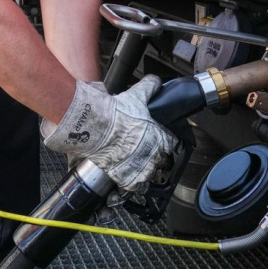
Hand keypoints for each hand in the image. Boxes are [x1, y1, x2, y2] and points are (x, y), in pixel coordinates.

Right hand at [42, 76, 176, 191]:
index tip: (154, 139)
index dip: (162, 140)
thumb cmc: (117, 112)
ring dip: (142, 169)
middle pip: (161, 160)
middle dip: (152, 155)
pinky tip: (124, 173)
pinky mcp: (128, 179)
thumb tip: (156, 82)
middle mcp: (156, 156)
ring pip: (149, 174)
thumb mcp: (137, 94)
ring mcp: (143, 169)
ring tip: (131, 162)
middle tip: (139, 148)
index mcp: (162, 138)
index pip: (170, 143)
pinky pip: (135, 186)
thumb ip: (150, 87)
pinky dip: (130, 181)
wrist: (96, 127)